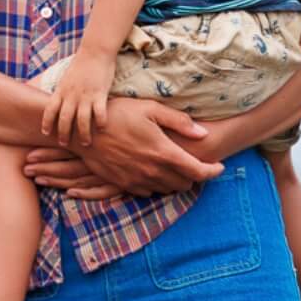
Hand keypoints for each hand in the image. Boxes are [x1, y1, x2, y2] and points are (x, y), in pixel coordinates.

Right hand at [24, 98, 217, 200]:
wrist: (82, 130)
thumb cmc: (117, 114)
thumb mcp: (151, 109)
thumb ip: (180, 122)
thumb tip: (203, 133)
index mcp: (163, 152)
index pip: (199, 171)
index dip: (213, 171)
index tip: (219, 166)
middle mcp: (152, 170)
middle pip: (184, 184)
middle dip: (194, 176)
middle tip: (195, 165)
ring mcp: (136, 179)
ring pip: (166, 190)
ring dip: (174, 182)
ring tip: (175, 169)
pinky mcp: (122, 183)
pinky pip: (146, 192)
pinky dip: (154, 185)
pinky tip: (153, 172)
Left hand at [43, 49, 117, 144]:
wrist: (95, 52)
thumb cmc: (81, 65)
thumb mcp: (65, 79)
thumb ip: (62, 92)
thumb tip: (56, 103)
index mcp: (60, 92)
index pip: (49, 111)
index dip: (46, 123)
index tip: (45, 134)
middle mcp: (70, 96)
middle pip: (64, 119)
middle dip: (63, 134)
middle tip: (63, 145)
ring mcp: (85, 96)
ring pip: (81, 120)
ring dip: (83, 134)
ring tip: (86, 143)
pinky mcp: (100, 94)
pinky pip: (99, 112)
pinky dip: (100, 122)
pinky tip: (102, 128)